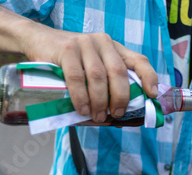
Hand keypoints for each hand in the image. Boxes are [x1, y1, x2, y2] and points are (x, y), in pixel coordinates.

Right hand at [24, 28, 157, 121]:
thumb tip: (121, 113)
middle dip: (120, 97)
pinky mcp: (66, 49)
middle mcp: (103, 42)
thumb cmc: (71, 61)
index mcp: (115, 48)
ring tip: (97, 116)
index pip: (138, 60)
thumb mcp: (93, 64)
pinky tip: (82, 109)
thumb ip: (107, 80)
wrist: (39, 41)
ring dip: (99, 101)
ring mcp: (85, 44)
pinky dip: (81, 96)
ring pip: (98, 77)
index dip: (149, 77)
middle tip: (116, 114)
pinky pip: (76, 77)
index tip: (152, 95)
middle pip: (118, 73)